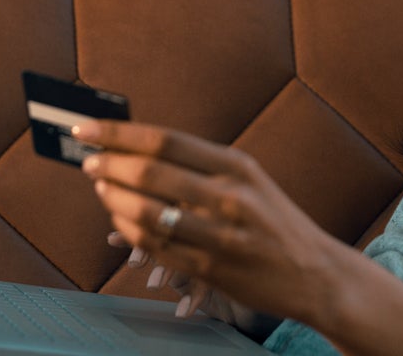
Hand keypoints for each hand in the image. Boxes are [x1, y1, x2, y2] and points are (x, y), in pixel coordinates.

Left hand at [76, 120, 346, 328]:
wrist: (316, 273)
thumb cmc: (273, 220)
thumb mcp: (248, 180)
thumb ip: (200, 164)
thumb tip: (137, 147)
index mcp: (237, 165)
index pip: (165, 139)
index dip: (118, 133)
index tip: (86, 128)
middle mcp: (230, 196)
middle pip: (152, 172)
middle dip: (110, 164)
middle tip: (88, 161)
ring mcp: (221, 235)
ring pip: (148, 213)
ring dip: (114, 199)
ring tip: (102, 188)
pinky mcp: (213, 268)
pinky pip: (157, 247)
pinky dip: (129, 232)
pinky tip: (120, 221)